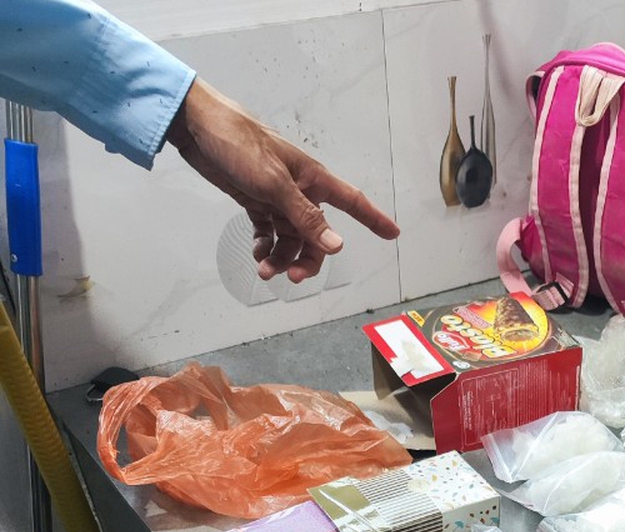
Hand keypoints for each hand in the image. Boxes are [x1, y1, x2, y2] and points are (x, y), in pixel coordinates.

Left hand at [165, 78, 400, 282]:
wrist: (198, 127)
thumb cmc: (240, 144)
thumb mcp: (275, 184)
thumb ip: (306, 217)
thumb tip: (336, 245)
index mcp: (313, 180)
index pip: (353, 203)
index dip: (375, 219)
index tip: (393, 234)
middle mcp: (300, 190)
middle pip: (317, 234)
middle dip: (308, 258)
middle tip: (292, 277)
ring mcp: (277, 197)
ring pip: (291, 237)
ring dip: (281, 257)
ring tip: (264, 269)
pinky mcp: (255, 199)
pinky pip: (268, 231)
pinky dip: (264, 246)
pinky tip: (257, 254)